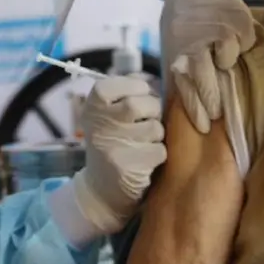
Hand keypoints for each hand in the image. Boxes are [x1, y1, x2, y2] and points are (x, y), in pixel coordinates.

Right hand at [72, 76, 165, 233]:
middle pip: (142, 104)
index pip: (125, 82)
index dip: (138, 88)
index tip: (138, 98)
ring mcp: (111, 146)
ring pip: (155, 128)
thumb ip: (129, 92)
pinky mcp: (126, 168)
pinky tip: (145, 161)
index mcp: (93, 105)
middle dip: (153, 112)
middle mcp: (98, 124)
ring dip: (157, 135)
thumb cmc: (114, 141)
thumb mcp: (110, 114)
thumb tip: (170, 74)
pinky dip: (158, 155)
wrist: (102, 189)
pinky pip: (159, 151)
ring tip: (143, 142)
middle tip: (146, 121)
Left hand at [160, 0, 255, 133]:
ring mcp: (217, 29)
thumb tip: (186, 106)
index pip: (187, 87)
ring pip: (228, 60)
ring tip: (223, 61)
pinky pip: (245, 42)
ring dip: (227, 64)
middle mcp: (195, 42)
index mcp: (178, 51)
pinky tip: (234, 39)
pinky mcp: (236, 18)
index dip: (196, 110)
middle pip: (208, 81)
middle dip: (214, 102)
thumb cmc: (182, 22)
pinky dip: (243, 43)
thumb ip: (182, 72)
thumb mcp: (173, 45)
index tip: (204, 127)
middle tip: (219, 113)